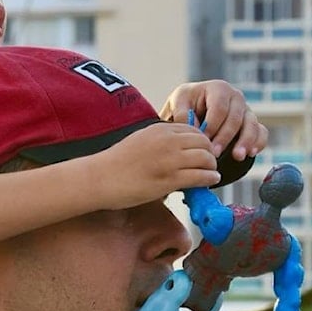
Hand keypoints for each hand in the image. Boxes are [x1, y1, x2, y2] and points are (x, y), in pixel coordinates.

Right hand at [94, 123, 219, 207]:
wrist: (100, 177)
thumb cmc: (117, 163)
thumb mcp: (141, 141)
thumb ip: (161, 142)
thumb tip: (180, 152)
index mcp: (160, 129)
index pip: (193, 129)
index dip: (201, 141)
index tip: (202, 152)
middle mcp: (167, 141)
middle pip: (204, 142)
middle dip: (210, 153)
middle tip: (209, 164)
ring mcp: (169, 160)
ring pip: (206, 158)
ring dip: (212, 166)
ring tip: (211, 173)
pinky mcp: (169, 179)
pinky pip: (200, 176)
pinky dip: (209, 178)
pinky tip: (210, 181)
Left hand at [161, 80, 267, 161]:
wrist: (195, 110)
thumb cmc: (186, 105)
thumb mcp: (178, 103)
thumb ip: (182, 113)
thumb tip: (194, 128)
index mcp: (218, 88)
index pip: (220, 107)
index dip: (212, 125)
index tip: (203, 140)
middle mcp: (236, 97)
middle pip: (236, 118)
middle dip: (225, 137)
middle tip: (214, 153)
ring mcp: (246, 110)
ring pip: (251, 125)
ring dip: (245, 141)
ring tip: (237, 157)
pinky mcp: (252, 124)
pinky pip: (261, 132)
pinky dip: (258, 143)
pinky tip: (250, 153)